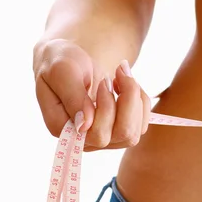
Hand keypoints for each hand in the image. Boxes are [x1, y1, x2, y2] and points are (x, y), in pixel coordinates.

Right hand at [34, 39, 150, 150]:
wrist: (70, 61)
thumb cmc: (60, 62)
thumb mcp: (62, 71)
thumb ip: (72, 97)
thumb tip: (84, 126)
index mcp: (63, 129)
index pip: (98, 134)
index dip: (108, 108)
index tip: (102, 82)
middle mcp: (84, 140)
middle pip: (123, 134)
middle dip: (127, 100)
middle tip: (114, 77)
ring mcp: (103, 138)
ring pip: (135, 132)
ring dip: (134, 99)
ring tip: (120, 77)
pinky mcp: (118, 131)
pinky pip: (141, 124)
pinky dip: (140, 100)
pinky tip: (125, 85)